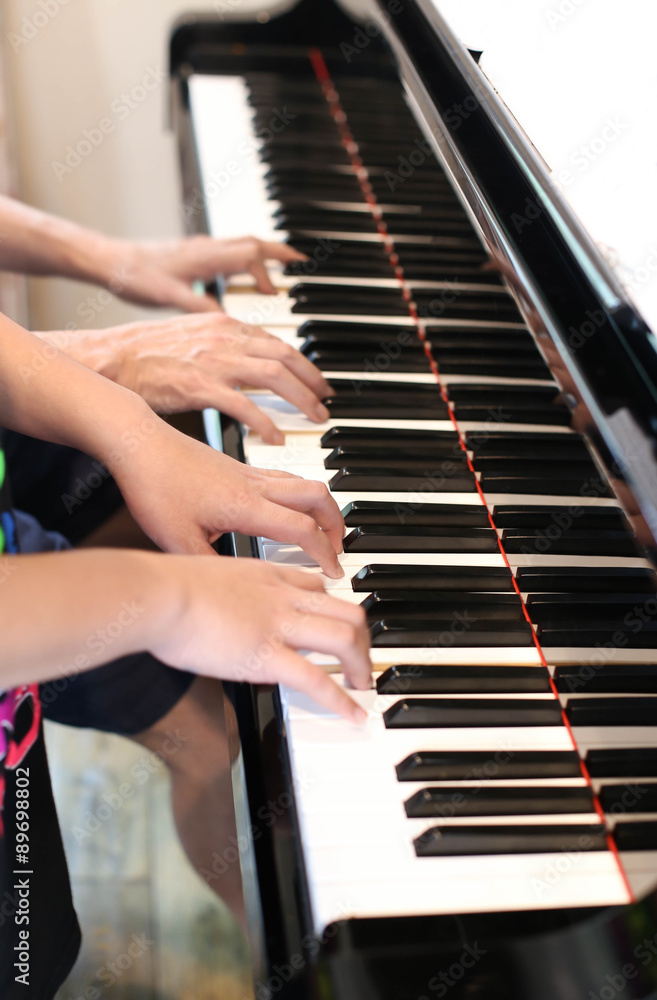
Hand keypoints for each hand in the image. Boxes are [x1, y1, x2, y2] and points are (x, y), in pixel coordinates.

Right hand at [39, 313, 329, 442]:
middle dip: (312, 382)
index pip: (278, 342)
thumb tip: (247, 364)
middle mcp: (224, 337)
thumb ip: (222, 346)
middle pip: (286, 356)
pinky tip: (276, 438)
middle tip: (326, 404)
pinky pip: (243, 405)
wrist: (109, 360)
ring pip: (273, 376)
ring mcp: (212, 361)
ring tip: (314, 420)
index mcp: (225, 325)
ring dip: (300, 400)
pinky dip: (265, 423)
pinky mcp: (198, 385)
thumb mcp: (192, 339)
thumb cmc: (145, 354)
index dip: (304, 363)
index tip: (318, 382)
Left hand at [99, 235, 303, 311]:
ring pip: (240, 245)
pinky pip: (226, 252)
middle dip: (278, 253)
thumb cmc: (134, 277)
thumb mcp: (168, 296)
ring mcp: (198, 249)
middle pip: (252, 243)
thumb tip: (227, 318)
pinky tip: (238, 277)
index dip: (273, 266)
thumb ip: (200, 305)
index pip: (251, 253)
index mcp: (205, 257)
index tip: (289, 278)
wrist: (108, 261)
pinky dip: (242, 261)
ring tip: (276, 273)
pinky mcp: (190, 255)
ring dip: (262, 256)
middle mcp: (205, 248)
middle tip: (299, 264)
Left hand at [110, 416, 344, 577]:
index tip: (334, 571)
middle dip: (337, 525)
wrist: (139, 443)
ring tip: (320, 531)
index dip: (324, 553)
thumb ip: (211, 568)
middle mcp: (255, 486)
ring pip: (304, 483)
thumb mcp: (177, 541)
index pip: (303, 529)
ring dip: (321, 507)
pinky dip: (299, 495)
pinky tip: (285, 509)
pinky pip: (285, 477)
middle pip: (319, 497)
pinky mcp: (239, 466)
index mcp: (246, 507)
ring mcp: (249, 472)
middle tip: (338, 549)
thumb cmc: (154, 487)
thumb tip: (234, 590)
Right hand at [152, 558, 370, 721]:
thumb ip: (223, 593)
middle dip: (362, 636)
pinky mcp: (266, 657)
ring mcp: (278, 626)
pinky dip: (341, 700)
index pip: (316, 586)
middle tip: (361, 658)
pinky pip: (316, 680)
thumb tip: (216, 610)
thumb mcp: (205, 577)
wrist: (159, 594)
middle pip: (345, 610)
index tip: (332, 624)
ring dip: (361, 664)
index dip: (331, 608)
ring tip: (363, 683)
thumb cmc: (166, 589)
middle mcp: (282, 597)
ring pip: (344, 638)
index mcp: (266, 576)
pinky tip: (353, 714)